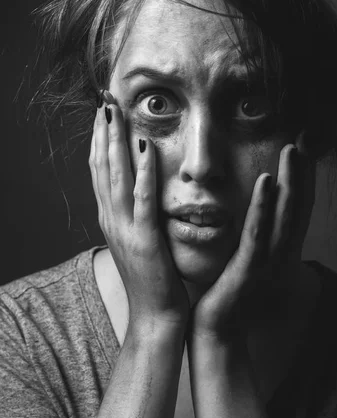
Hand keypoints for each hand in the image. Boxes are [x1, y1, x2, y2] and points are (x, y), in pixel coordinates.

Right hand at [89, 95, 189, 331]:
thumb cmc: (151, 280)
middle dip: (103, 131)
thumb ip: (134, 216)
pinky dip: (142, 173)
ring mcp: (125, 230)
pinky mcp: (145, 241)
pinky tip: (144, 148)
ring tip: (115, 112)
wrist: (155, 317)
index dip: (100, 140)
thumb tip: (135, 193)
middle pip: (102, 167)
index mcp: (110, 219)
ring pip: (116, 177)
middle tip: (103, 99)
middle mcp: (111, 220)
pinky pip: (143, 201)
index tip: (103, 113)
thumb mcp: (137, 242)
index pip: (100, 171)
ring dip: (116, 142)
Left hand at [189, 137, 315, 339]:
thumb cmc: (226, 293)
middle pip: (298, 206)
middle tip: (305, 138)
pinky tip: (266, 182)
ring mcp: (267, 261)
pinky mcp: (249, 269)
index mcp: (277, 249)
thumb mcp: (245, 260)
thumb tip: (253, 212)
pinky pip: (257, 233)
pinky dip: (263, 207)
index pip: (295, 207)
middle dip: (303, 172)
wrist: (215, 330)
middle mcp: (280, 253)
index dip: (303, 178)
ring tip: (292, 150)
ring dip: (290, 181)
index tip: (303, 147)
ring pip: (285, 215)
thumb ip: (253, 237)